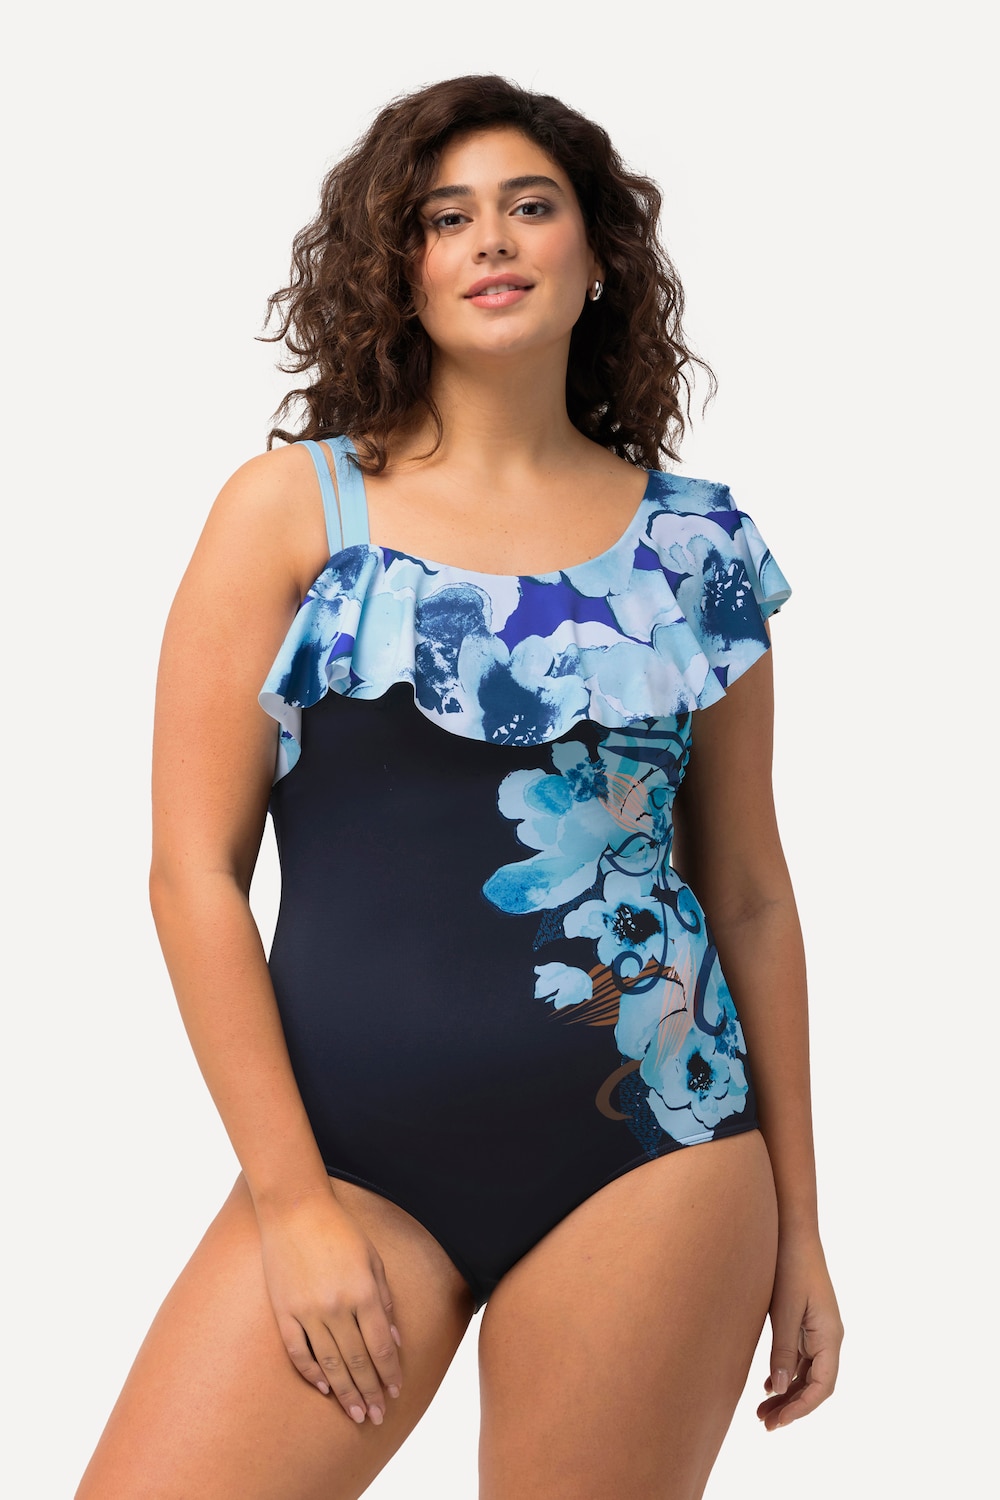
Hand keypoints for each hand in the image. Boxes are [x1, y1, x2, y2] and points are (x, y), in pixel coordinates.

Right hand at [257, 1187, 402, 1424]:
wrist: (295, 1209)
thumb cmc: (340, 1230)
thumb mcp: (372, 1258)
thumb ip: (384, 1299)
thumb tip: (394, 1340)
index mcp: (363, 1292)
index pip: (381, 1346)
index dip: (390, 1373)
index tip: (395, 1392)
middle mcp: (337, 1306)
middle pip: (358, 1361)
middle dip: (371, 1392)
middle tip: (377, 1417)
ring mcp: (308, 1311)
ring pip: (331, 1363)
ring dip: (345, 1391)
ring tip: (355, 1413)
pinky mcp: (284, 1311)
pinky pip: (299, 1351)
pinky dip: (311, 1372)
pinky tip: (323, 1387)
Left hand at [757, 1229, 842, 1430]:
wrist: (792, 1229)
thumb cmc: (789, 1265)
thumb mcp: (783, 1311)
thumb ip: (783, 1350)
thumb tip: (781, 1388)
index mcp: (830, 1335)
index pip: (823, 1386)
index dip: (801, 1409)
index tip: (778, 1424)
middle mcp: (829, 1336)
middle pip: (816, 1384)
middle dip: (792, 1407)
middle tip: (765, 1424)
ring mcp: (819, 1328)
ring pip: (808, 1373)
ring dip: (788, 1393)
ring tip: (762, 1411)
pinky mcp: (807, 1320)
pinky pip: (802, 1357)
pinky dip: (787, 1373)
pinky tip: (768, 1385)